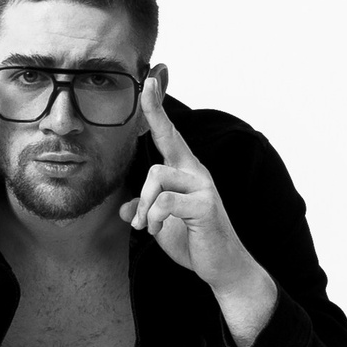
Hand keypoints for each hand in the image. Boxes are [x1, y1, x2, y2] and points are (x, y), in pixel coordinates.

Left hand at [119, 78, 279, 346]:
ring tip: (144, 227)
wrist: (222, 267)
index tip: (151, 78)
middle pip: (167, 140)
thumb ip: (145, 209)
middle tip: (147, 103)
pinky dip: (152, 218)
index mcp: (186, 171)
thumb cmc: (194, 241)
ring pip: (157, 176)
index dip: (158, 107)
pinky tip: (154, 231)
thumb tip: (124, 209)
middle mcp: (197, 172)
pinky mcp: (204, 206)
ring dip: (144, 205)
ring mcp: (203, 186)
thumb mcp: (161, 224)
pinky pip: (164, 202)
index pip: (169, 134)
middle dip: (156, 117)